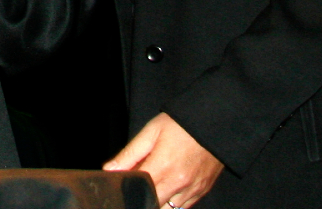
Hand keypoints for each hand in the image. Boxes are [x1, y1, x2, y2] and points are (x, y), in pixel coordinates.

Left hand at [104, 113, 224, 207]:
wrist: (213, 121)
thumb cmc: (179, 125)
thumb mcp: (150, 132)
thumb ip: (129, 154)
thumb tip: (109, 170)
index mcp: (162, 167)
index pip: (138, 191)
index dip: (127, 191)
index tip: (123, 186)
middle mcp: (178, 183)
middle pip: (152, 204)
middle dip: (142, 197)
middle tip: (138, 185)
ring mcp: (192, 189)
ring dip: (158, 202)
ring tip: (153, 187)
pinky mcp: (202, 191)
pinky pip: (184, 207)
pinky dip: (173, 203)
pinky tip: (167, 190)